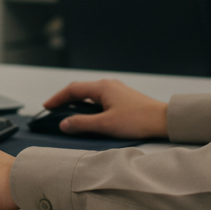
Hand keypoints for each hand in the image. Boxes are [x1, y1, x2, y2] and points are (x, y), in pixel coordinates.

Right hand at [43, 79, 168, 139]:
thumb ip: (82, 124)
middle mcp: (108, 85)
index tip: (47, 106)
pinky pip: (100, 98)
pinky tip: (89, 115)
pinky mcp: (124, 99)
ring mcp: (117, 91)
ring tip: (68, 113)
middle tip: (54, 109)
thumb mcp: (105, 124)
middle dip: (65, 99)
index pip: (73, 90)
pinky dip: (89, 105)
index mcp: (102, 88)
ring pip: (91, 94)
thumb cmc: (137, 121)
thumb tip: (64, 124)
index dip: (57, 98)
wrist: (163, 121)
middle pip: (81, 90)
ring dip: (77, 102)